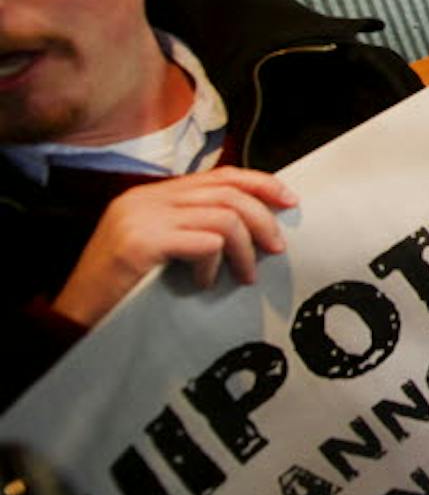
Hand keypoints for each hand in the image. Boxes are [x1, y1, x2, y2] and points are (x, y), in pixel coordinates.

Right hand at [51, 168, 298, 327]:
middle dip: (262, 219)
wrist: (74, 319)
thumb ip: (194, 227)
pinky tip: (204, 284)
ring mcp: (142, 217)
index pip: (219, 175)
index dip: (260, 184)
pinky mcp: (141, 243)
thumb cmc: (122, 290)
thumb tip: (254, 223)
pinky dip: (214, 265)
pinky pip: (205, 243)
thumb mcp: (160, 249)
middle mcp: (145, 198)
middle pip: (228, 191)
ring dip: (245, 250)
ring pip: (224, 216)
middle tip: (276, 249)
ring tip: (245, 276)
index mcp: (151, 195)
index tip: (289, 201)